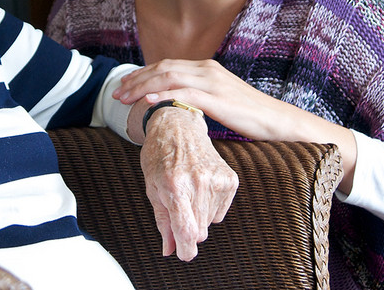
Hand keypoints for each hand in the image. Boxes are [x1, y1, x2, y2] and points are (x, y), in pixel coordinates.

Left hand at [115, 59, 296, 141]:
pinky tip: (147, 102)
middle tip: (117, 93)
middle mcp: (207, 69)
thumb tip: (174, 103)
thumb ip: (198, 95)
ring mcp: (213, 82)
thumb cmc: (248, 114)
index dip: (143, 74)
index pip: (167, 65)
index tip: (125, 86)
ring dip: (143, 87)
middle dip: (136, 79)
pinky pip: (185, 94)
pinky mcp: (218, 99)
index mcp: (206, 67)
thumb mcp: (218, 99)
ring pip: (169, 78)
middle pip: (163, 68)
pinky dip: (163, 95)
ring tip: (124, 98)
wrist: (276, 120)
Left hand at [140, 107, 236, 260]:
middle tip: (178, 210)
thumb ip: (163, 221)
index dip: (186, 250)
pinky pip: (220, 213)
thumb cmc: (160, 157)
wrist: (179, 128)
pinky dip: (210, 207)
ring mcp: (217, 179)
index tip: (184, 254)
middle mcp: (198, 182)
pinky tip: (201, 188)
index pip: (186, 230)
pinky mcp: (230, 179)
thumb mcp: (152, 188)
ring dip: (198, 216)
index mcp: (174, 185)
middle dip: (188, 229)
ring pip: (209, 223)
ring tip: (188, 192)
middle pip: (199, 230)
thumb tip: (169, 250)